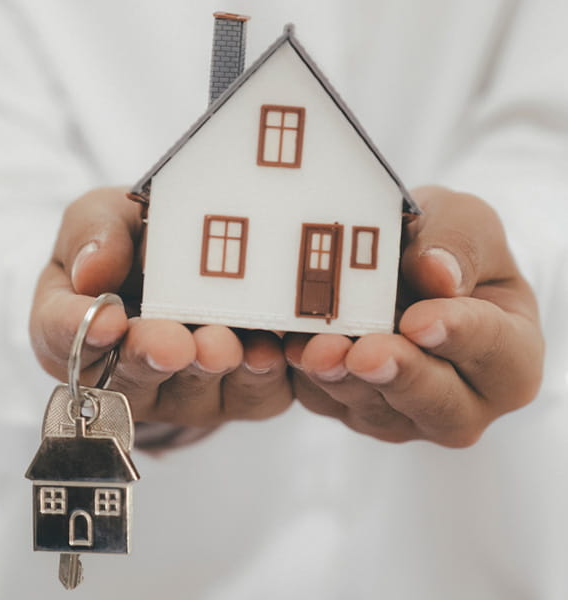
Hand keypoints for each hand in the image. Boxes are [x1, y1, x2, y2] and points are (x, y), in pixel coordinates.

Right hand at [29, 187, 292, 427]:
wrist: (200, 242)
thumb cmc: (136, 234)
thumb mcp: (104, 215)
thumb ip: (92, 234)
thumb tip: (92, 270)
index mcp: (76, 330)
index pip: (62, 338)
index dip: (80, 332)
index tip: (105, 320)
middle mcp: (125, 373)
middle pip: (132, 376)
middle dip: (153, 358)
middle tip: (171, 344)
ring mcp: (184, 391)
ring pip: (195, 391)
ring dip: (211, 368)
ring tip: (224, 345)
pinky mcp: (243, 394)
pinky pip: (257, 394)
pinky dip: (267, 374)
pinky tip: (276, 351)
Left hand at [284, 186, 543, 446]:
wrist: (397, 266)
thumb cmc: (443, 245)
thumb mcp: (462, 221)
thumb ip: (459, 244)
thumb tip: (438, 274)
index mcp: (510, 357)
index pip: (494, 351)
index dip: (458, 336)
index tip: (421, 320)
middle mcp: (463, 403)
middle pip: (438, 405)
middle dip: (396, 375)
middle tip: (364, 352)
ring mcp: (403, 415)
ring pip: (373, 409)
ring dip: (339, 380)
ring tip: (313, 349)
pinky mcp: (348, 411)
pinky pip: (324, 403)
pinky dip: (302, 378)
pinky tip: (281, 350)